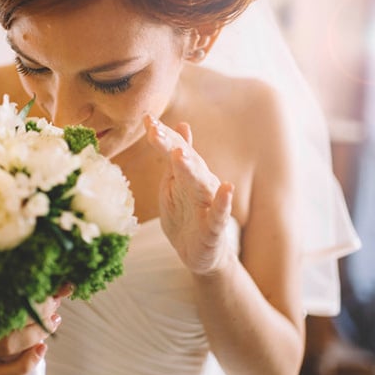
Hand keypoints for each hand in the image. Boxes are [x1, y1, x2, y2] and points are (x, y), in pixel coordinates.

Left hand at [144, 115, 233, 274]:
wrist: (199, 254)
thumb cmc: (185, 215)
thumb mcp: (174, 184)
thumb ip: (174, 157)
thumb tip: (180, 125)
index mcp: (188, 175)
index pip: (176, 150)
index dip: (162, 135)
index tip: (147, 119)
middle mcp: (200, 185)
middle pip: (186, 162)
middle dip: (172, 146)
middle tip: (156, 131)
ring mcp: (208, 205)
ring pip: (200, 184)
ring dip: (191, 169)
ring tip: (181, 154)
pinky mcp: (214, 229)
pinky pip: (220, 214)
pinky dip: (223, 202)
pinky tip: (227, 188)